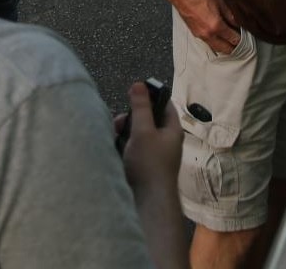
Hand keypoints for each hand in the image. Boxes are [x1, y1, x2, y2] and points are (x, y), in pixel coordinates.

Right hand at [121, 80, 182, 195]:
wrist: (147, 202)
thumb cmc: (149, 164)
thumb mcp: (143, 131)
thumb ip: (140, 108)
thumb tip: (139, 84)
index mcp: (172, 130)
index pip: (165, 105)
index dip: (151, 97)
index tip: (134, 93)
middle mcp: (165, 141)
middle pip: (147, 119)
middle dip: (131, 118)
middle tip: (119, 123)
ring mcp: (154, 155)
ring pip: (137, 135)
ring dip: (124, 133)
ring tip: (114, 136)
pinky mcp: (142, 166)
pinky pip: (132, 149)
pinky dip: (123, 147)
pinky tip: (114, 149)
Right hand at [169, 0, 240, 54]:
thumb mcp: (220, 2)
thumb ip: (230, 15)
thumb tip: (237, 24)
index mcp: (216, 26)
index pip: (233, 39)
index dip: (241, 39)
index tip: (245, 38)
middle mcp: (208, 34)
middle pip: (225, 49)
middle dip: (234, 47)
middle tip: (240, 43)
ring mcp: (201, 36)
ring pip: (216, 48)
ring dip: (225, 47)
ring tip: (230, 42)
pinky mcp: (195, 34)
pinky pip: (209, 44)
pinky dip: (216, 44)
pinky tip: (219, 38)